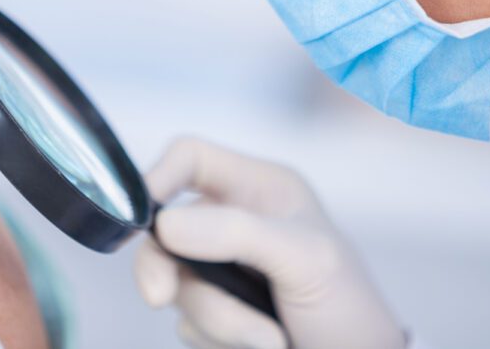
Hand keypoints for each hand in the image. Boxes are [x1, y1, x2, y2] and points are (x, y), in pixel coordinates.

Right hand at [134, 138, 405, 348]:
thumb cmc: (349, 309)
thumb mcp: (307, 260)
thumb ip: (239, 233)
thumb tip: (165, 224)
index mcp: (259, 190)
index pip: (191, 159)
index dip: (157, 176)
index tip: (140, 218)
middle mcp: (234, 224)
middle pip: (164, 229)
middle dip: (163, 268)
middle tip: (160, 297)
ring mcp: (222, 272)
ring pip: (175, 285)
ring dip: (216, 319)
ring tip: (268, 338)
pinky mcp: (217, 315)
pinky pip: (187, 325)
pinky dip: (218, 340)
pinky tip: (262, 343)